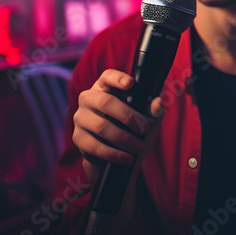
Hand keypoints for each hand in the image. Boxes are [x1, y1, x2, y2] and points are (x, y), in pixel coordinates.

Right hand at [71, 69, 163, 183]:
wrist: (119, 155)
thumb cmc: (134, 129)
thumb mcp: (149, 120)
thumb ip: (154, 110)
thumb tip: (157, 102)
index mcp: (105, 87)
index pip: (108, 76)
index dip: (117, 78)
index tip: (131, 84)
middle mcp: (89, 99)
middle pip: (105, 102)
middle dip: (128, 116)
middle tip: (144, 129)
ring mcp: (80, 118)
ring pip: (101, 126)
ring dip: (123, 138)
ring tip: (139, 146)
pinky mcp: (78, 138)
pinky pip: (95, 146)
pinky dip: (114, 153)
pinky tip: (127, 157)